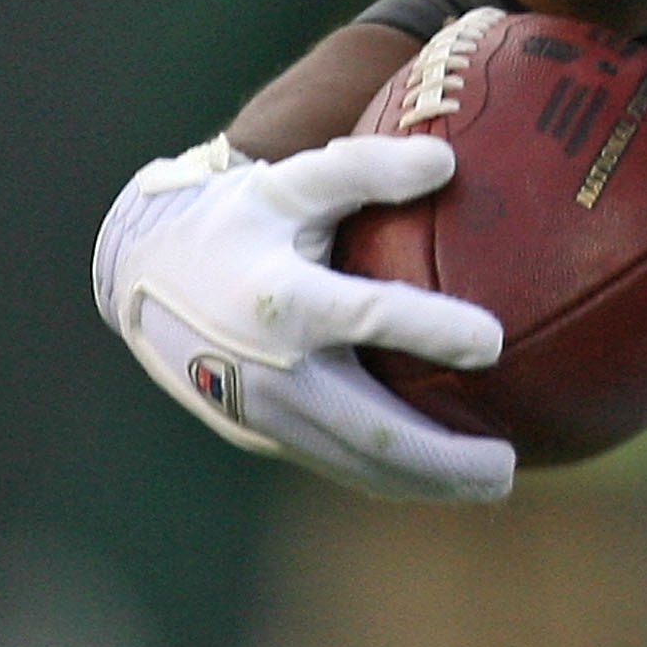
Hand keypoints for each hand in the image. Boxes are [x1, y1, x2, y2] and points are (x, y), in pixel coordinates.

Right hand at [94, 133, 515, 502]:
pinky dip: (386, 477)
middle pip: (370, 426)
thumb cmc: (235, 216)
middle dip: (441, 456)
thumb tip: (445, 160)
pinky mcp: (256, 432)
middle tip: (508, 464)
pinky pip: (331, 460)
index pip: (368, 316)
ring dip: (424, 481)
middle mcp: (270, 367)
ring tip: (493, 486)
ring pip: (354, 460)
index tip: (494, 342)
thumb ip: (364, 168)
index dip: (431, 328)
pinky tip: (436, 481)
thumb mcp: (291, 180)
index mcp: (283, 298)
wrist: (138, 269)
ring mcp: (261, 411)